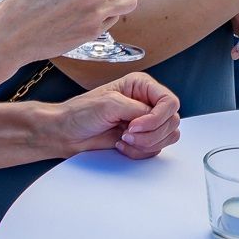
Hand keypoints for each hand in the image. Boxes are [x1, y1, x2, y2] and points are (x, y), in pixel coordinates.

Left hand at [49, 72, 180, 160]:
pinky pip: (155, 149)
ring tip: (124, 139)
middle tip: (127, 134)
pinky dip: (139, 152)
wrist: (66, 133)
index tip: (135, 126)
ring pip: (168, 136)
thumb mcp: (109, 104)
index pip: (170, 102)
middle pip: (172, 121)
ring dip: (146, 144)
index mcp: (142, 86)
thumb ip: (137, 109)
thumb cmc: (80, 113)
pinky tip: (121, 145)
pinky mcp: (141, 139)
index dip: (157, 118)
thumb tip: (154, 119)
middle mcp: (147, 102)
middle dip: (150, 133)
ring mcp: (145, 122)